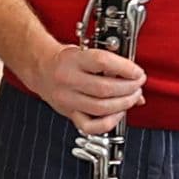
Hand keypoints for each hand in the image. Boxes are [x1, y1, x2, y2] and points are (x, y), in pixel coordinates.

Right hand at [32, 39, 146, 129]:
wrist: (41, 68)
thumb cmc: (66, 59)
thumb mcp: (86, 52)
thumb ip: (111, 65)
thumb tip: (136, 81)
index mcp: (73, 60)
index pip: (102, 62)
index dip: (126, 68)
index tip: (138, 72)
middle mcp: (68, 79)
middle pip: (105, 88)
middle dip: (129, 88)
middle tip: (138, 85)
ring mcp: (68, 99)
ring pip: (101, 108)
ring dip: (124, 104)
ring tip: (132, 97)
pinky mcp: (69, 113)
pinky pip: (91, 126)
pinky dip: (110, 122)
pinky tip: (118, 112)